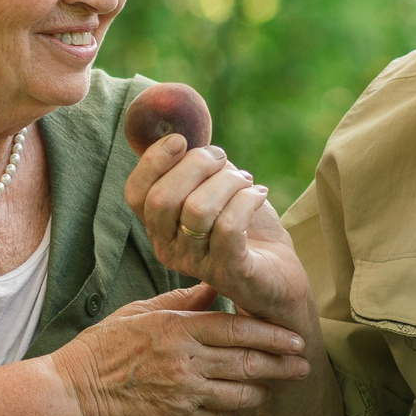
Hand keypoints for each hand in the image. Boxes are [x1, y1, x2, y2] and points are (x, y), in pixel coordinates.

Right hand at [45, 283, 309, 415]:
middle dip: (281, 364)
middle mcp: (185, 363)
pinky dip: (233, 410)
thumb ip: (182, 301)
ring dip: (263, 389)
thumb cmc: (103, 348)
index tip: (294, 337)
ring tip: (280, 384)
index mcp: (177, 330)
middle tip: (304, 363)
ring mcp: (182, 396)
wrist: (74, 394)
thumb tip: (215, 285)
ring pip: (239, 394)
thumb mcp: (140, 312)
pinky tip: (241, 402)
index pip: (237, 330)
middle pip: (247, 363)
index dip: (270, 335)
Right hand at [124, 138, 311, 327]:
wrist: (278, 277)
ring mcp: (196, 264)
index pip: (136, 193)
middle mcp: (169, 248)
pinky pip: (229, 227)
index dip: (153, 161)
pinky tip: (259, 194)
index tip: (181, 140)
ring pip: (198, 209)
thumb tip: (186, 138)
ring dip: (227, 182)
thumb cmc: (245, 230)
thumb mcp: (216, 192)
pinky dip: (247, 200)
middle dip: (196, 166)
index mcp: (159, 227)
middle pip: (162, 199)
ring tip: (246, 181)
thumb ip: (198, 170)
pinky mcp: (228, 272)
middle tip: (223, 159)